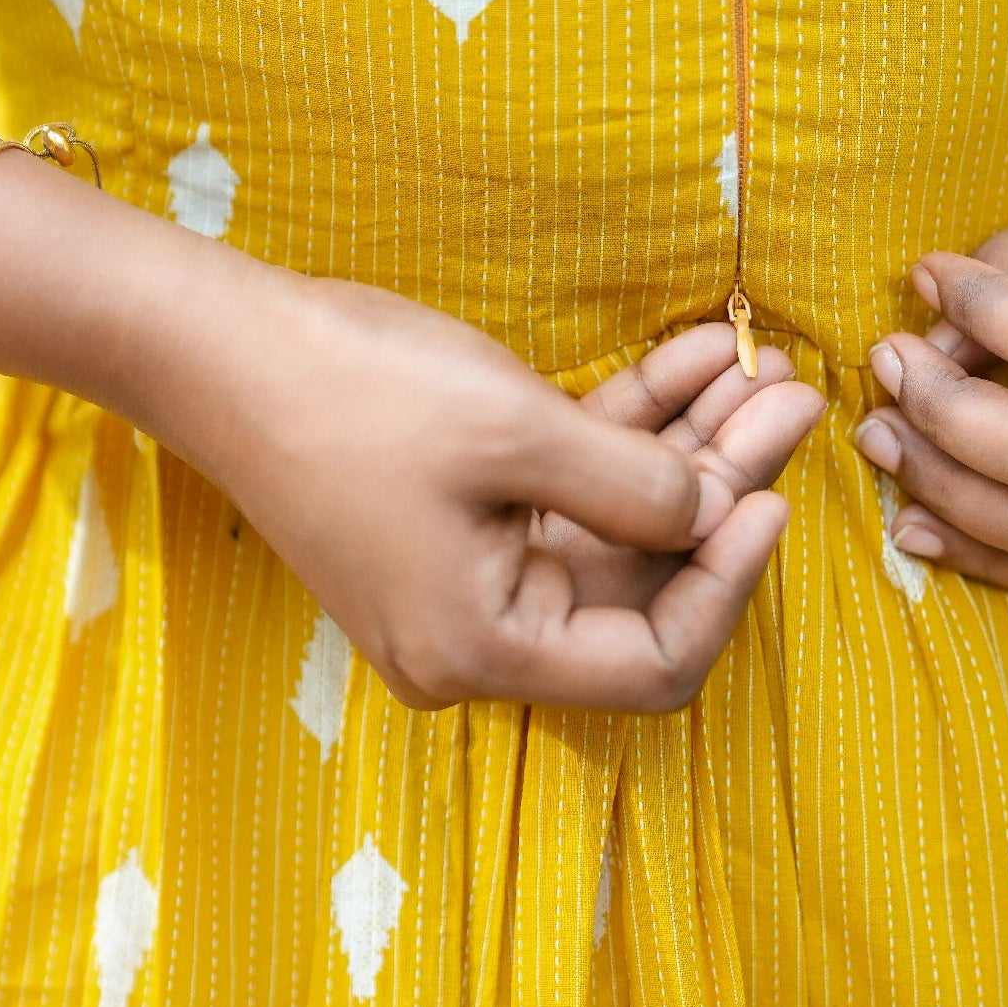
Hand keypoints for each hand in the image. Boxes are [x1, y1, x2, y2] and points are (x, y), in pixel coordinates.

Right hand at [151, 257, 823, 708]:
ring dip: (686, 448)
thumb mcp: (516, 435)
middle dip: (720, 489)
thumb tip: (714, 511)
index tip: (770, 500)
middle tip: (791, 401)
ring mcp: (464, 577)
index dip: (727, 585)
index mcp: (484, 650)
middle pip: (639, 585)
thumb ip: (636, 488)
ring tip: (760, 368)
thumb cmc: (354, 392)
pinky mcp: (454, 519)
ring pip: (612, 526)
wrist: (216, 343)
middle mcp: (477, 636)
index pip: (651, 663)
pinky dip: (623, 430)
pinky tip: (692, 358)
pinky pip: (562, 488)